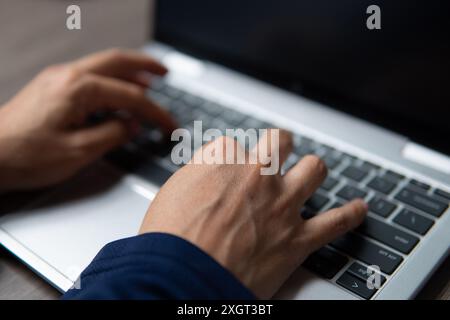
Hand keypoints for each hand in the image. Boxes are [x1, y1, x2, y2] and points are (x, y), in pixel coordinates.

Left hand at [0, 49, 176, 191]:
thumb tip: (132, 126)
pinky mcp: (52, 87)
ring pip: (103, 65)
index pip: (131, 96)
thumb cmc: (25, 155)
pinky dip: (111, 80)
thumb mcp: (78, 152)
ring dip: (129, 70)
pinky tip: (117, 93)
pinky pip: (90, 76)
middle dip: (145, 65)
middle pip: (117, 61)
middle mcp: (68, 76)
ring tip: (149, 80)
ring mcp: (58, 79)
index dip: (156, 112)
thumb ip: (112, 135)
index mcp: (78, 89)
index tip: (169, 125)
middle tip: (165, 73)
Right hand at [139, 130, 366, 298]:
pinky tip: (359, 209)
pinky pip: (337, 221)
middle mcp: (256, 174)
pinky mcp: (298, 238)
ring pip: (314, 169)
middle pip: (278, 141)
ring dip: (312, 170)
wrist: (183, 277)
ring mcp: (281, 203)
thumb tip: (206, 179)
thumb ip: (196, 179)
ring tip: (310, 173)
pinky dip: (351, 214)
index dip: (231, 160)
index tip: (230, 170)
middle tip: (274, 156)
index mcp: (222, 160)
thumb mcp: (170, 195)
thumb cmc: (169, 242)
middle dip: (276, 146)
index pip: (233, 145)